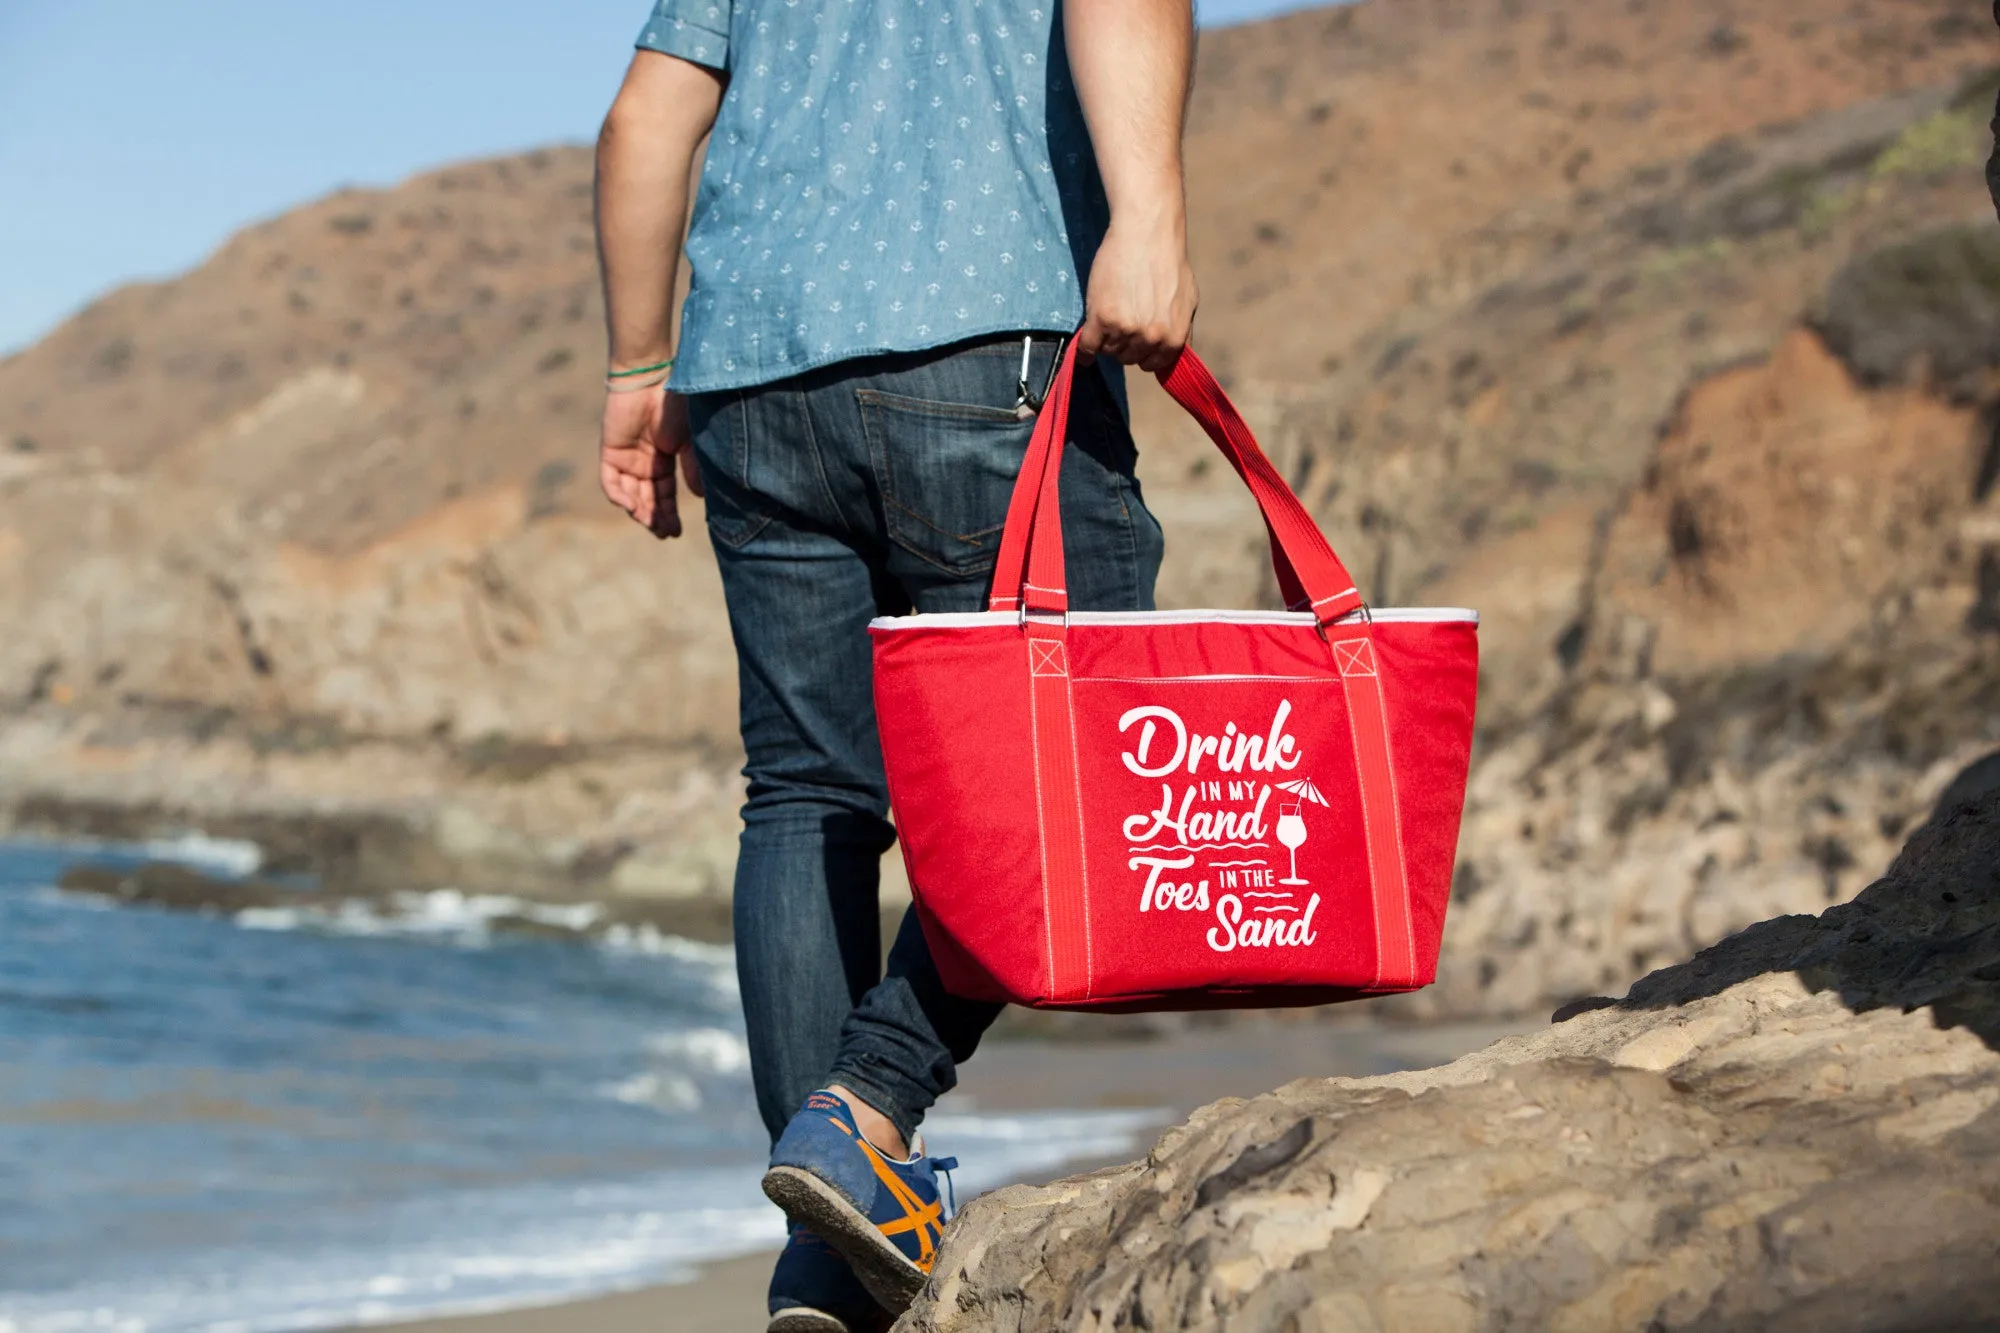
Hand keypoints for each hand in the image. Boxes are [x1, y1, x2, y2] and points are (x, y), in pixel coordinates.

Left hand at [599, 386, 703, 538]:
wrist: (653, 379)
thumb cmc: (676, 406)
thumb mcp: (690, 442)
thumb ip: (692, 468)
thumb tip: (698, 497)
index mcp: (664, 461)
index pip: (665, 495)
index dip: (670, 515)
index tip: (676, 532)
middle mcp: (644, 463)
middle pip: (647, 499)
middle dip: (656, 518)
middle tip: (664, 534)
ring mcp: (626, 459)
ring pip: (630, 495)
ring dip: (640, 512)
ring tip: (651, 524)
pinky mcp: (610, 452)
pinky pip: (611, 482)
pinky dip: (620, 496)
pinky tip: (634, 508)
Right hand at [1076, 212, 1198, 374]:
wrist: (1147, 232)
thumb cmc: (1168, 260)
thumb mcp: (1187, 300)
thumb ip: (1181, 330)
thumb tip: (1177, 352)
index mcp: (1173, 338)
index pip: (1152, 365)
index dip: (1142, 352)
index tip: (1135, 340)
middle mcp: (1151, 338)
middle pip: (1128, 359)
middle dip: (1124, 344)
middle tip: (1122, 319)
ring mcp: (1126, 330)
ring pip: (1108, 351)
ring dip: (1106, 339)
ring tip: (1109, 315)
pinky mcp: (1102, 318)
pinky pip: (1088, 346)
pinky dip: (1083, 351)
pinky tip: (1083, 350)